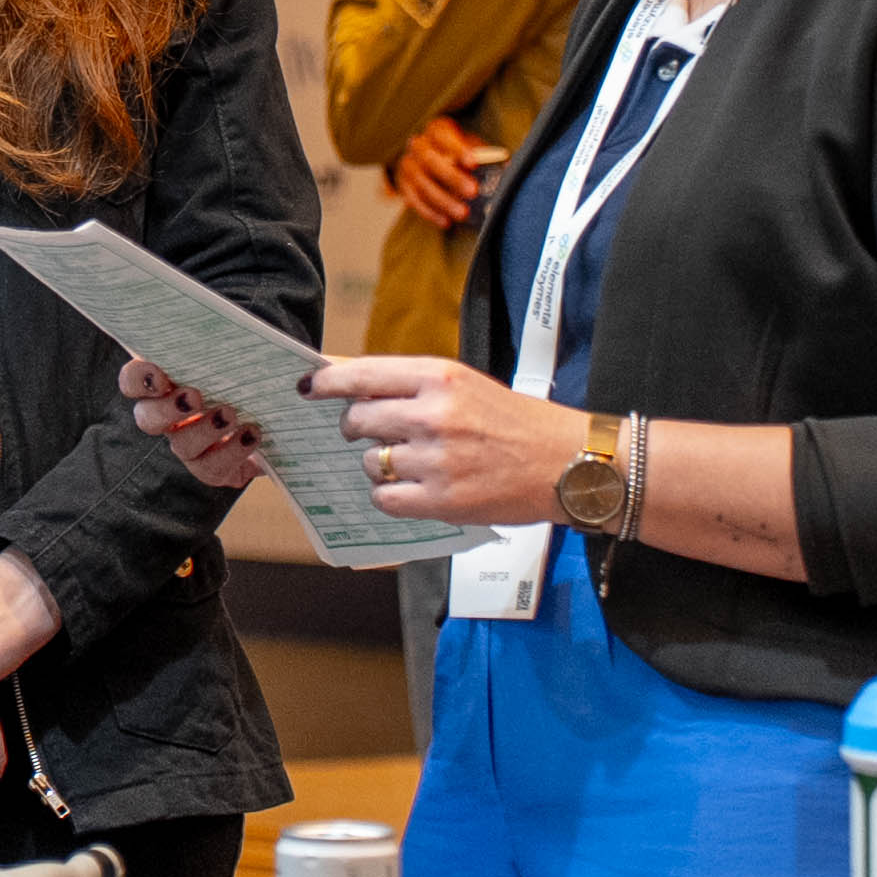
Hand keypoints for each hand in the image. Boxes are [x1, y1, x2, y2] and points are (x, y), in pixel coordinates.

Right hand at [120, 356, 263, 489]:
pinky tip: (251, 435)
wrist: (274, 415)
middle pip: (147, 419)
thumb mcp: (234, 357)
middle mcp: (169, 417)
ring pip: (182, 446)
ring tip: (232, 414)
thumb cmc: (247, 376)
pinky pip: (211, 469)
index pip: (132, 380)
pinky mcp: (211, 469)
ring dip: (205, 430)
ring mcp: (189, 446)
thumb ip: (221, 347)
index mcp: (166, 383)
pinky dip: (232, 450)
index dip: (138, 380)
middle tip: (195, 397)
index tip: (160, 377)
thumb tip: (236, 338)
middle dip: (167, 410)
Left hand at [304, 355, 588, 525]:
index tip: (307, 386)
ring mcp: (437, 460)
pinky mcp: (443, 501)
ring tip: (409, 462)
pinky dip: (390, 496)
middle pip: (358, 420)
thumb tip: (348, 379)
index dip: (326, 382)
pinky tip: (413, 488)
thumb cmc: (517, 423)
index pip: (362, 375)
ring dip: (379, 464)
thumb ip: (410, 384)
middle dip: (355, 428)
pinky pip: (386, 498)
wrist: (569, 463)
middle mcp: (435, 415)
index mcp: (439, 377)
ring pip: (371, 462)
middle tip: (367, 432)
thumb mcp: (464, 384)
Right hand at [389, 115, 488, 228]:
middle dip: (452, 178)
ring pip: (421, 183)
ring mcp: (408, 166)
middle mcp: (418, 145)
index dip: (458, 149)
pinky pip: (413, 200)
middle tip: (474, 192)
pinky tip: (447, 222)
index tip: (474, 164)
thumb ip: (486, 156)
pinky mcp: (403, 186)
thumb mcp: (472, 147)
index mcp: (437, 130)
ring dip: (442, 200)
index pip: (443, 136)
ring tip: (463, 214)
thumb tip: (510, 167)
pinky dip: (430, 212)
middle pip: (430, 161)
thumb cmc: (461, 153)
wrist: (432, 161)